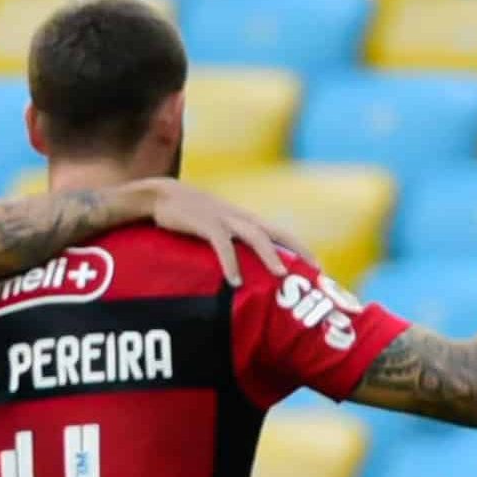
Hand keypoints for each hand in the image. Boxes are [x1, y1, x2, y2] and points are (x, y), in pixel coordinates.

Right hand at [137, 180, 303, 276]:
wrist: (160, 195)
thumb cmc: (187, 216)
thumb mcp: (214, 226)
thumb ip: (229, 241)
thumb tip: (240, 267)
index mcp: (244, 219)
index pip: (280, 232)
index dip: (299, 247)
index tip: (316, 266)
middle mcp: (240, 217)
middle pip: (277, 232)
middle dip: (298, 250)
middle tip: (315, 270)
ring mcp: (224, 218)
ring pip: (255, 236)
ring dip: (269, 256)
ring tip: (281, 276)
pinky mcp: (205, 223)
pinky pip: (222, 245)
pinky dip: (230, 263)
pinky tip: (234, 282)